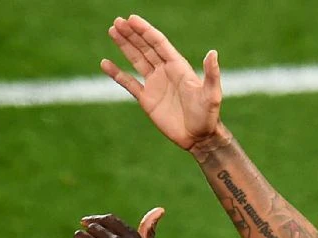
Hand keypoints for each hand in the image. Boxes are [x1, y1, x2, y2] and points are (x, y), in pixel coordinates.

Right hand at [101, 15, 223, 150]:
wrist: (199, 138)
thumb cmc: (208, 116)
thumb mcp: (212, 94)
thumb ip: (211, 74)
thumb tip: (212, 53)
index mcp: (178, 66)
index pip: (158, 43)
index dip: (145, 31)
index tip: (132, 19)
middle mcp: (165, 71)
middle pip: (145, 47)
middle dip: (132, 34)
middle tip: (117, 21)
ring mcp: (155, 84)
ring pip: (136, 60)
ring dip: (125, 45)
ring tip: (112, 31)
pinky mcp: (147, 99)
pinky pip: (128, 83)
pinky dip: (117, 73)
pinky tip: (105, 64)